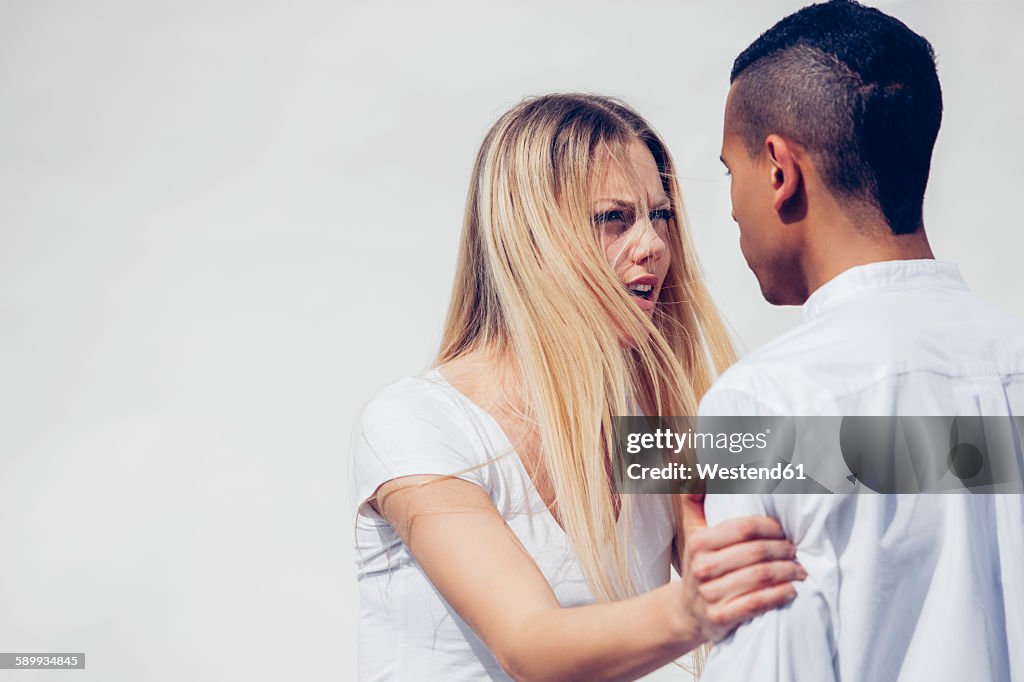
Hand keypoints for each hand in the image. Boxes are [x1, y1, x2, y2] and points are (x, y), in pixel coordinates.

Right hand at [678, 494, 805, 642]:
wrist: (687, 610)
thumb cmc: (701, 564)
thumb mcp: (692, 531)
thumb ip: (695, 500)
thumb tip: (699, 469)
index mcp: (698, 542)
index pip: (744, 527)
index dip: (770, 527)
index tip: (783, 531)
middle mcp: (702, 567)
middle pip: (757, 552)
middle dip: (784, 550)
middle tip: (796, 551)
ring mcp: (710, 593)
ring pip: (760, 577)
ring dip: (787, 572)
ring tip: (800, 570)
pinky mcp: (720, 617)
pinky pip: (757, 603)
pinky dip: (779, 595)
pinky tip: (791, 590)